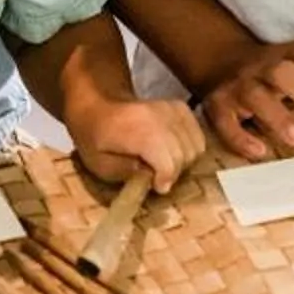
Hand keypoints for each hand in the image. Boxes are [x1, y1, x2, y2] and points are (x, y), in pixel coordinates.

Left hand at [67, 97, 208, 193]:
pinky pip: (198, 135)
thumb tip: (152, 178)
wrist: (98, 106)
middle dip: (174, 172)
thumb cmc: (95, 139)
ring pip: (195, 146)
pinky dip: (191, 147)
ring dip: (183, 161)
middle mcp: (159, 116)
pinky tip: (174, 151)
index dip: (165, 180)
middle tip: (158, 177)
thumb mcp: (100, 165)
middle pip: (184, 155)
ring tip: (165, 164)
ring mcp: (172, 109)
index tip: (157, 187)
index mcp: (137, 131)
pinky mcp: (180, 107)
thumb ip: (126, 173)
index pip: (167, 162)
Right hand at [194, 32, 293, 162]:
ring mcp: (239, 87)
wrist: (222, 64)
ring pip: (254, 97)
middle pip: (282, 72)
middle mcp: (263, 67)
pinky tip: (260, 151)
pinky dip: (240, 138)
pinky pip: (225, 121)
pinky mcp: (218, 107)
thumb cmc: (277, 72)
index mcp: (289, 55)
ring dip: (277, 117)